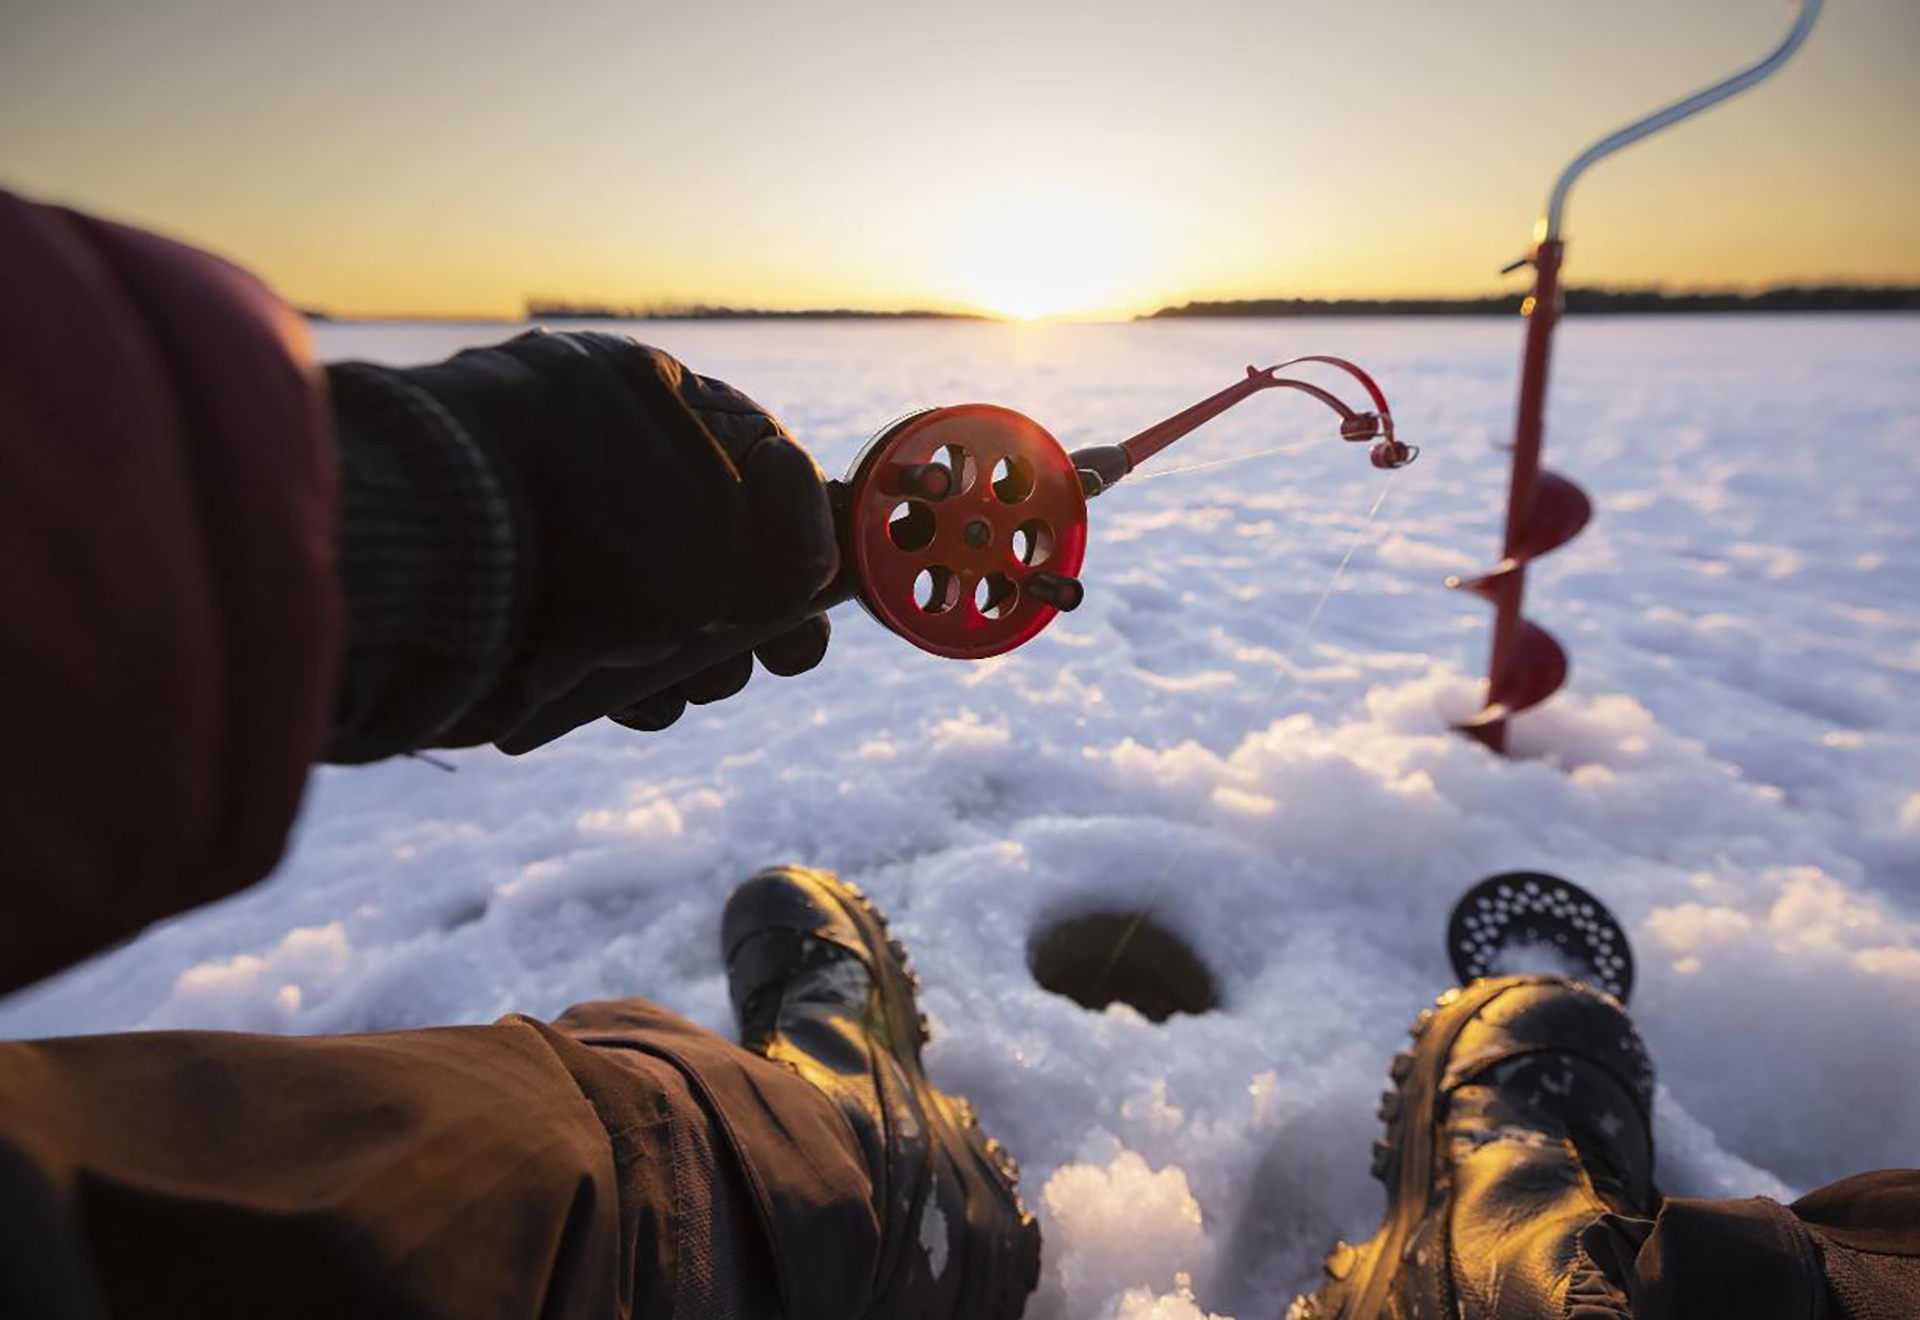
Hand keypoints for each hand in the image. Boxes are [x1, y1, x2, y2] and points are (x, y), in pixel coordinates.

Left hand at [329, 330, 837, 754]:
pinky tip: (633, 704)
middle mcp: (599, 456)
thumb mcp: (713, 547)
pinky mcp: (509, 602)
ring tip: (694, 684)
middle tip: (782, 657)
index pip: (755, 450)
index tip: (819, 580)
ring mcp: (550, 530)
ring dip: (693, 658)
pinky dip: (621, 681)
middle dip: (754, 610)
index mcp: (646, 399)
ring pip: (654, 605)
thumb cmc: (590, 528)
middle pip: (711, 540)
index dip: (802, 520)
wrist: (428, 555)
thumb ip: (774, 566)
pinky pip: (590, 645)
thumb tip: (803, 580)